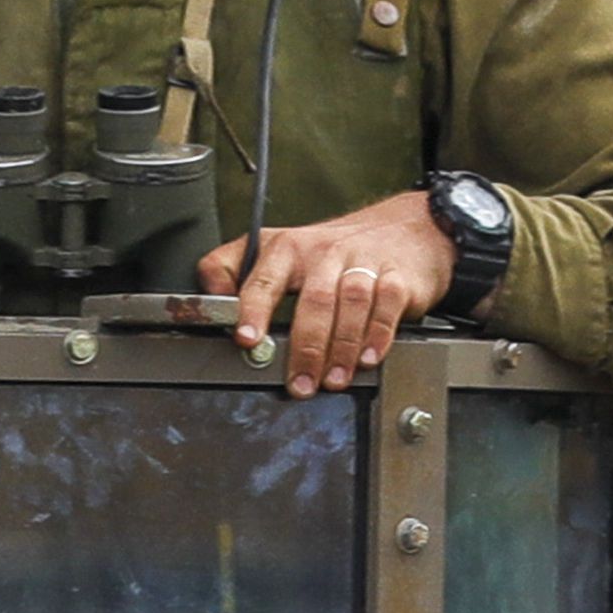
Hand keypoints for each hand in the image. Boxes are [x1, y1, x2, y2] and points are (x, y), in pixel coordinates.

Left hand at [204, 191, 459, 395]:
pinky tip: (367, 359)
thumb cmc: (333, 249)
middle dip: (305, 347)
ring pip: (351, 304)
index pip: (264, 278)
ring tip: (332, 380)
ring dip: (340, 348)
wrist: (404, 229)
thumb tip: (208, 295)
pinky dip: (377, 336)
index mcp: (287, 248)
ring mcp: (363, 263)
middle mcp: (324, 253)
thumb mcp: (280, 248)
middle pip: (314, 300)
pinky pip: (386, 306)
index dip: (252, 309)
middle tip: (299, 383)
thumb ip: (236, 268)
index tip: (246, 339)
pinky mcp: (397, 277)